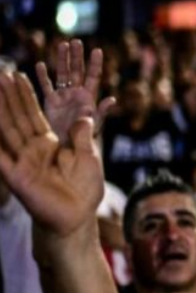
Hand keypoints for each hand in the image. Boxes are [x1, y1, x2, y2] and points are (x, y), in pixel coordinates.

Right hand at [0, 72, 102, 235]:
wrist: (78, 217)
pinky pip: (1, 157)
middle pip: (18, 117)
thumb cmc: (85, 190)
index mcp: (49, 144)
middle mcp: (32, 150)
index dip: (26, 95)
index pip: (34, 114)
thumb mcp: (89, 157)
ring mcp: (22, 161)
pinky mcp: (17, 176)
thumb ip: (83, 135)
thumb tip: (85, 113)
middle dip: (9, 95)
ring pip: (7, 130)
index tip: (18, 75)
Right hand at [36, 39, 115, 142]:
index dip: (95, 64)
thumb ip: (102, 111)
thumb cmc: (85, 137)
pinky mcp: (50, 102)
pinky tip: (40, 64)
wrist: (69, 147)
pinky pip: (46, 86)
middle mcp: (76, 93)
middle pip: (77, 71)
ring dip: (62, 60)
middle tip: (77, 41)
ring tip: (62, 45)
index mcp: (89, 97)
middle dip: (77, 56)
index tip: (98, 50)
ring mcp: (63, 96)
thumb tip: (112, 99)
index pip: (94, 77)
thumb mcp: (95, 125)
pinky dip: (43, 76)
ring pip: (62, 74)